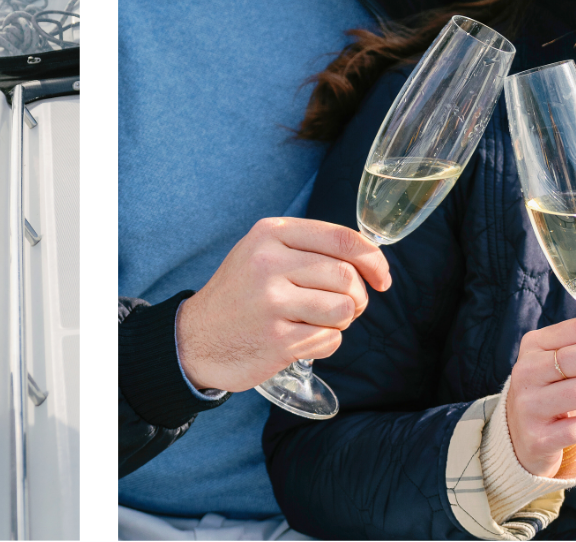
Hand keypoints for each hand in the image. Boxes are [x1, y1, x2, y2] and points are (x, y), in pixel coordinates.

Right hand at [171, 217, 391, 393]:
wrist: (194, 339)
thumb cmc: (241, 294)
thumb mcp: (262, 253)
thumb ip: (309, 247)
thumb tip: (369, 258)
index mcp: (270, 235)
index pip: (342, 239)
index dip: (374, 259)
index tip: (382, 278)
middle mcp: (269, 263)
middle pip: (346, 276)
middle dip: (358, 297)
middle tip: (348, 307)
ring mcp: (271, 303)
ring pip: (343, 309)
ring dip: (342, 321)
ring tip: (320, 321)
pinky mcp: (276, 340)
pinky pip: (330, 339)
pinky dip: (326, 342)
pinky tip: (303, 338)